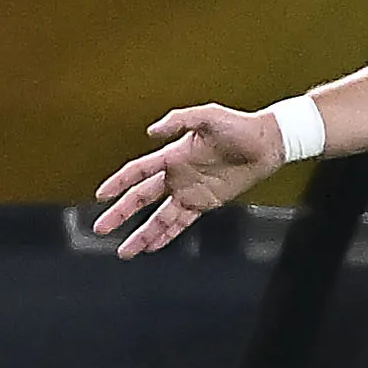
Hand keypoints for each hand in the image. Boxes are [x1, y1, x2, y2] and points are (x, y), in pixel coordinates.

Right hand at [92, 103, 287, 257]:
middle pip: (141, 199)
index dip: (119, 182)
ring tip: (125, 251)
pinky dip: (166, 236)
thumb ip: (179, 120)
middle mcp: (176, 176)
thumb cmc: (239, 126)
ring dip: (142, 234)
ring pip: (158, 217)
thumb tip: (151, 131)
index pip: (138, 171)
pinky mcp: (205, 203)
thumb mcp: (208, 116)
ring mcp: (189, 192)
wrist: (266, 144)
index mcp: (172, 155)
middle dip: (120, 214)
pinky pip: (181, 224)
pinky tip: (153, 247)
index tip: (101, 195)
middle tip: (100, 228)